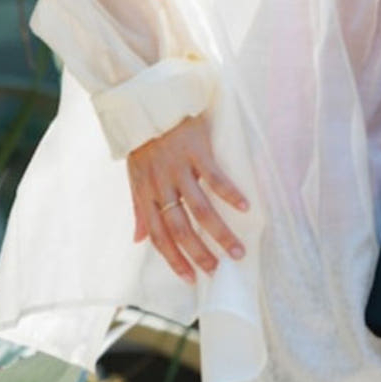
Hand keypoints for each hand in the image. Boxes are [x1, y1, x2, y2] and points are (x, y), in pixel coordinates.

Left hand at [127, 111, 250, 282]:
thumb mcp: (135, 177)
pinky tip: (246, 207)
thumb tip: (138, 240)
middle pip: (181, 228)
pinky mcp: (196, 151)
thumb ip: (139, 209)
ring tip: (237, 250)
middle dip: (200, 254)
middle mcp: (161, 186)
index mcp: (146, 194)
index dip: (174, 259)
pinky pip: (215, 177)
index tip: (190, 279)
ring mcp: (179, 169)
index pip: (159, 236)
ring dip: (220, 233)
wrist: (148, 102)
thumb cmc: (143, 141)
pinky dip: (230, 194)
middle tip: (218, 270)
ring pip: (200, 209)